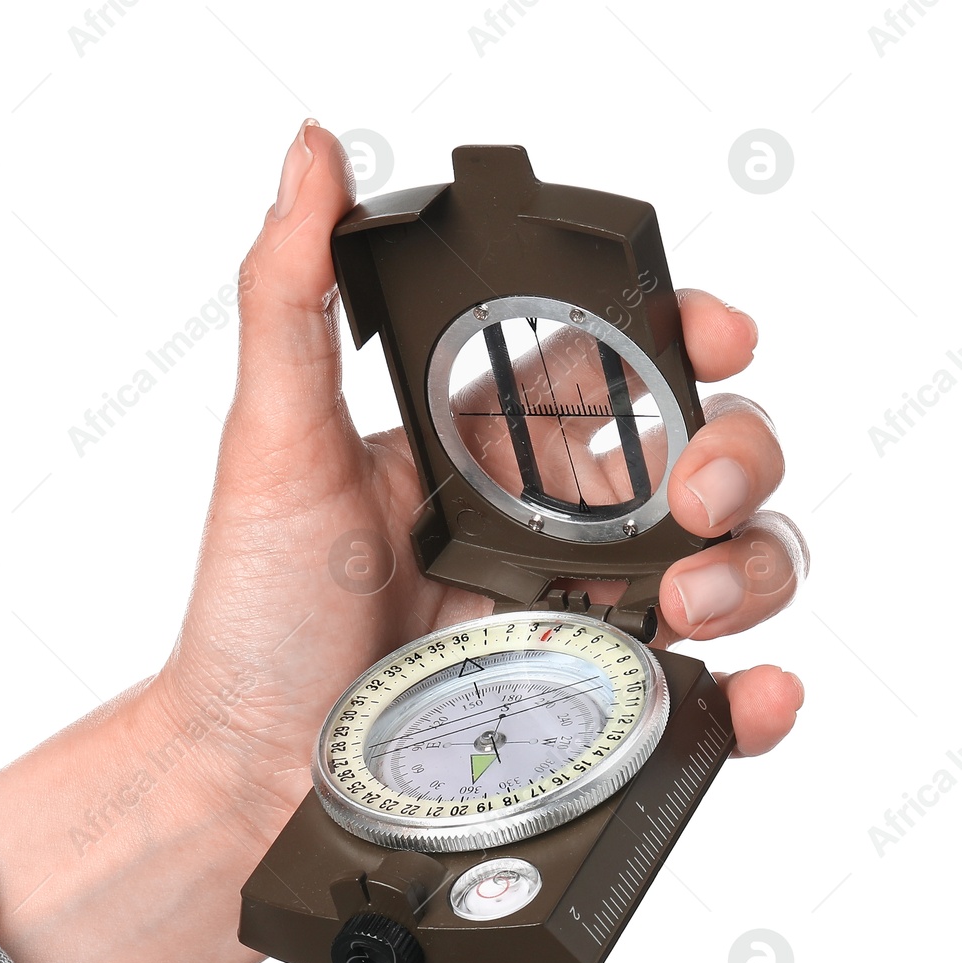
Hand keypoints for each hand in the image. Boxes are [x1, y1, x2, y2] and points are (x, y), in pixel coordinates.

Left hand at [156, 121, 805, 837]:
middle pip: (702, 456)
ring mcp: (574, 616)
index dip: (685, 334)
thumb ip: (293, 302)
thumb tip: (312, 159)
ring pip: (727, 562)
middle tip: (689, 493)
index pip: (619, 364)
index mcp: (485, 446)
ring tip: (689, 597)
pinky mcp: (588, 708)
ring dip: (752, 563)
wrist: (246, 766)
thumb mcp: (273, 444)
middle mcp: (544, 525)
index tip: (714, 330)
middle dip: (735, 453)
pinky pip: (699, 694)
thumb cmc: (253, 612)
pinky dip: (751, 693)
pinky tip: (753, 689)